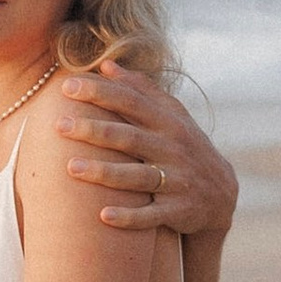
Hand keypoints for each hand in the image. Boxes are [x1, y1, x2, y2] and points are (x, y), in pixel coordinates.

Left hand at [53, 64, 237, 233]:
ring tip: (71, 167)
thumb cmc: (184, 147)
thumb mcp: (172, 116)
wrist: (221, 195)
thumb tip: (106, 64)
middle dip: (94, 130)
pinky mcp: (177, 211)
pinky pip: (151, 216)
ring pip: (137, 176)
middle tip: (59, 125)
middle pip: (128, 137)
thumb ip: (141, 90)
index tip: (66, 86)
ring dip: (105, 173)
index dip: (100, 93)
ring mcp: (176, 181)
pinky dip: (129, 217)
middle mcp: (172, 149)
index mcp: (168, 122)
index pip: (131, 102)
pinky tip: (103, 216)